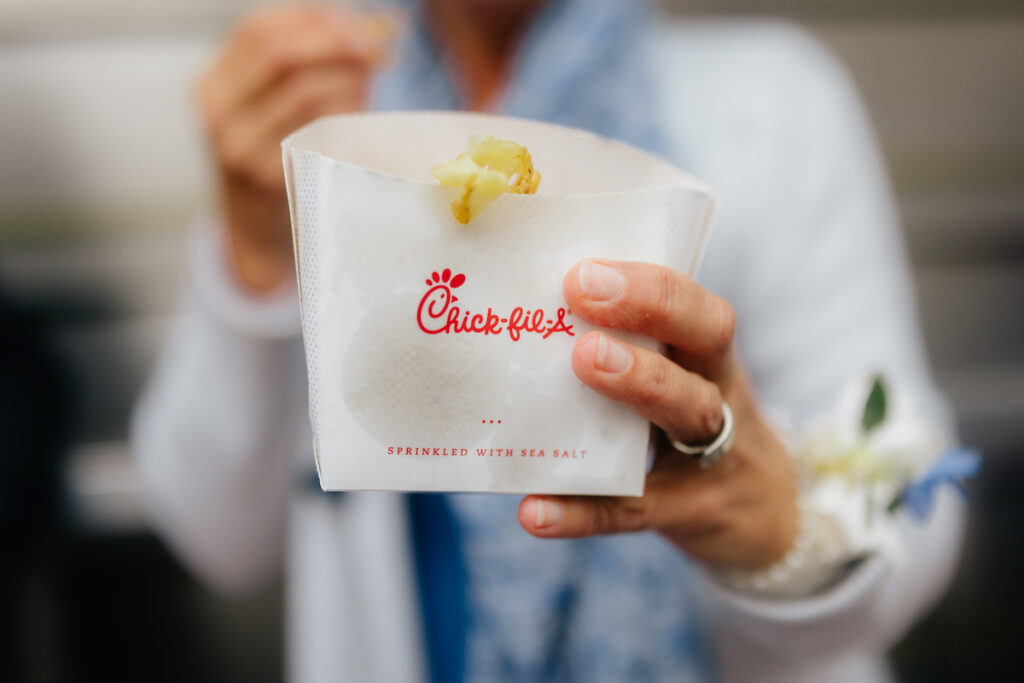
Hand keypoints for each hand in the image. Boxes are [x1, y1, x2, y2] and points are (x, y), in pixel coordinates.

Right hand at [196, 5, 393, 291]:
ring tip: (371, 80)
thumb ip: (307, 63)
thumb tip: (370, 29)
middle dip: (333, 42)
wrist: (255, 228)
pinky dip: (349, 114)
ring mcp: (241, 150)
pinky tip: (362, 113)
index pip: (258, 30)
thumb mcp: (270, 104)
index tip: (355, 21)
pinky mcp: (273, 179)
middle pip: (279, 55)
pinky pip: (322, 132)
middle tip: (375, 45)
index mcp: (210, 86)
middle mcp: (217, 115)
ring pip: (305, 92)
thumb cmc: (273, 155)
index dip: (310, 18)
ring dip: (349, 79)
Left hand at [518, 259, 798, 571]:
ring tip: (583, 361)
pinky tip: (535, 511)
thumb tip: (523, 315)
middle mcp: (719, 392)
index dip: (647, 284)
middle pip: (706, 338)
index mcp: (706, 354)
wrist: (764, 516)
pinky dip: (583, 512)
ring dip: (639, 382)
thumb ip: (625, 349)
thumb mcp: (678, 381)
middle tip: (581, 293)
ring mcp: (711, 454)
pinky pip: (634, 511)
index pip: (695, 303)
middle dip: (650, 307)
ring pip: (688, 410)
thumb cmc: (691, 428)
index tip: (584, 270)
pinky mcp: (685, 512)